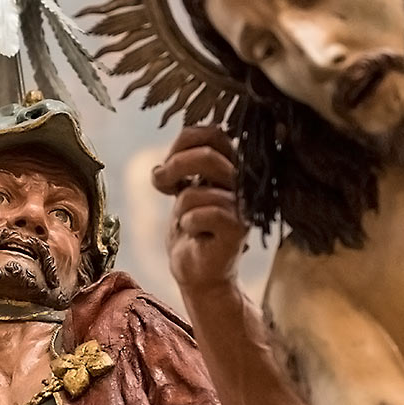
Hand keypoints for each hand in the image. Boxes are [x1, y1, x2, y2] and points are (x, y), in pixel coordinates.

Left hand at [152, 127, 248, 290]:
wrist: (199, 271)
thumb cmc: (191, 228)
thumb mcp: (182, 188)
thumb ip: (180, 166)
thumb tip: (160, 167)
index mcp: (232, 165)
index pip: (212, 133)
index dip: (183, 143)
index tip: (168, 164)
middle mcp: (242, 181)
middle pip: (206, 155)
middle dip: (174, 168)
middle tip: (164, 185)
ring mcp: (243, 205)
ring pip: (195, 193)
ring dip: (180, 209)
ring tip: (190, 222)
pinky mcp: (238, 229)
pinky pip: (199, 215)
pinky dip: (187, 225)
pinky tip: (196, 235)